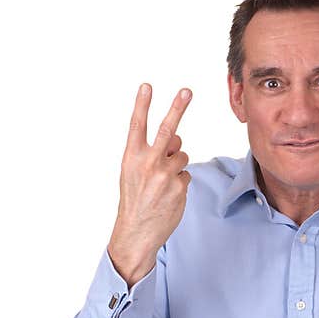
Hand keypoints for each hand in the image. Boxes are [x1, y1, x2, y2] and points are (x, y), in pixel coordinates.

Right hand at [108, 83, 192, 286]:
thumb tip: (177, 138)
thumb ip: (152, 152)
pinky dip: (180, 183)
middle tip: (187, 91)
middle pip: (168, 130)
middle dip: (178, 108)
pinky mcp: (179, 186)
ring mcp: (165, 175)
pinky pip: (186, 175)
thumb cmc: (134, 200)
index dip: (142, 104)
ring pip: (182, 155)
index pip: (138, 125)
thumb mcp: (133, 173)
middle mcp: (148, 163)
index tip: (147, 86)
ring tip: (162, 184)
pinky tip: (168, 195)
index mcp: (132, 157)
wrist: (136, 232)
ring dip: (176, 165)